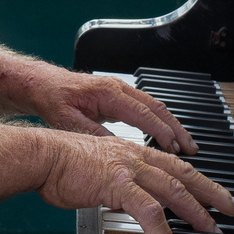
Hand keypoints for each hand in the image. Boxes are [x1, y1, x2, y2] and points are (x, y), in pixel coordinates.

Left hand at [15, 66, 197, 155]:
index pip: (143, 114)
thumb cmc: (54, 99)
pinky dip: (161, 121)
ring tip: (186, 145)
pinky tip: (168, 135)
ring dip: (172, 125)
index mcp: (109, 93)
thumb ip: (94, 135)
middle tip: (191, 149)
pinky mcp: (119, 96)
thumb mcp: (70, 122)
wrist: (42, 85)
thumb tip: (117, 149)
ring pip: (155, 107)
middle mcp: (119, 88)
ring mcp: (121, 90)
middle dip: (177, 129)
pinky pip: (147, 108)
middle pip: (157, 108)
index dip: (161, 132)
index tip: (174, 148)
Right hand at [37, 130, 233, 233]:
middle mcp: (137, 157)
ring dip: (195, 211)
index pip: (176, 167)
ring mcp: (129, 169)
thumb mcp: (100, 172)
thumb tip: (129, 202)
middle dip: (212, 194)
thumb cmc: (62, 164)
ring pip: (174, 189)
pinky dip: (159, 225)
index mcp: (133, 154)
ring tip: (210, 229)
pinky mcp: (116, 183)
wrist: (43, 156)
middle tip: (232, 209)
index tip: (215, 195)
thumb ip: (119, 186)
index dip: (200, 181)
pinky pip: (145, 206)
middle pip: (185, 175)